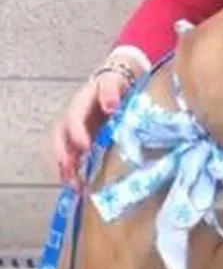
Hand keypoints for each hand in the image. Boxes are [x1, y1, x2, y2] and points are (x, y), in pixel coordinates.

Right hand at [52, 59, 140, 188]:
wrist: (117, 83)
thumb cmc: (115, 84)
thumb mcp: (114, 82)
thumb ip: (110, 91)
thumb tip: (111, 106)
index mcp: (80, 104)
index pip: (73, 118)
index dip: (77, 133)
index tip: (85, 146)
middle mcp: (73, 119)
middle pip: (60, 138)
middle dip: (64, 157)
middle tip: (71, 174)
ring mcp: (75, 132)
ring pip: (64, 152)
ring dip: (66, 169)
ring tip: (74, 187)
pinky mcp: (82, 142)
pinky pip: (74, 158)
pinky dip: (74, 172)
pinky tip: (80, 187)